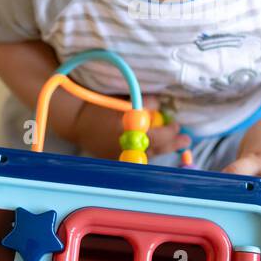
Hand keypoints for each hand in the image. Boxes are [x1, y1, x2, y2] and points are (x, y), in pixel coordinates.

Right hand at [71, 94, 190, 160]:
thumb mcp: (122, 100)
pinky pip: (136, 158)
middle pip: (154, 148)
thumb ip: (143, 103)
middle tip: (185, 139)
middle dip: (171, 143)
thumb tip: (161, 107)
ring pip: (147, 155)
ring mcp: (118, 156)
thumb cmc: (100, 105)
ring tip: (175, 142)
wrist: (75, 120)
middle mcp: (123, 146)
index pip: (155, 135)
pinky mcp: (114, 160)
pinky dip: (147, 151)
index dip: (169, 131)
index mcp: (125, 130)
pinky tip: (155, 146)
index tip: (177, 124)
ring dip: (162, 147)